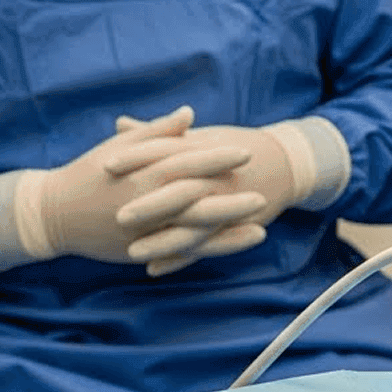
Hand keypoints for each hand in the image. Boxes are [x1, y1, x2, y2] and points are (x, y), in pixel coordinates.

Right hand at [24, 106, 267, 265]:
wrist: (54, 214)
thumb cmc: (89, 173)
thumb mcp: (121, 147)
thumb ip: (157, 132)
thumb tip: (189, 112)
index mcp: (141, 173)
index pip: (186, 163)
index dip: (217, 157)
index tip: (245, 151)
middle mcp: (145, 204)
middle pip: (195, 201)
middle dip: (230, 197)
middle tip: (263, 192)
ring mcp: (144, 231)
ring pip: (193, 231)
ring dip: (228, 227)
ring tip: (261, 222)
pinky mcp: (143, 250)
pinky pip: (182, 252)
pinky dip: (212, 249)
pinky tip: (237, 244)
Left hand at [111, 117, 315, 274]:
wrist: (285, 163)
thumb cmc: (235, 145)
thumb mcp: (198, 136)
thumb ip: (157, 134)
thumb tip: (119, 123)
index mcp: (203, 151)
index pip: (167, 151)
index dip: (137, 158)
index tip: (106, 166)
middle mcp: (215, 178)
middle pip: (181, 191)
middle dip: (150, 205)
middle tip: (118, 216)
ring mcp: (226, 204)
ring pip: (194, 226)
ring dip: (164, 241)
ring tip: (133, 253)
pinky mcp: (235, 226)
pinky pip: (207, 246)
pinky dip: (181, 258)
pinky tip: (154, 269)